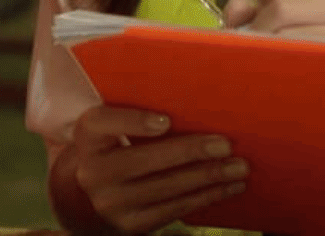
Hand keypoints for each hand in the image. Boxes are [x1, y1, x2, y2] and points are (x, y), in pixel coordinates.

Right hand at [58, 106, 246, 233]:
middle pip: (143, 159)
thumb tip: (192, 101)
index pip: (101, 123)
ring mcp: (111, 202)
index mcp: (86, 136)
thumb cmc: (117, 146)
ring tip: (238, 167)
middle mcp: (92, 171)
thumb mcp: (114, 127)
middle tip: (224, 145)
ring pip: (166, 187)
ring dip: (208, 177)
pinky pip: (174, 209)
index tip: (166, 120)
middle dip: (189, 152)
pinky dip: (205, 197)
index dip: (133, 122)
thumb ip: (136, 114)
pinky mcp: (131, 224)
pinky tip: (227, 187)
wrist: (96, 192)